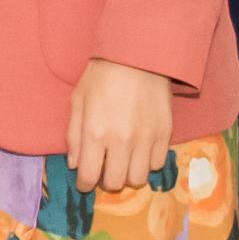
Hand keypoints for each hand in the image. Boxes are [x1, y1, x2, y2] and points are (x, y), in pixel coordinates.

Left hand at [64, 59, 175, 198]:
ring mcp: (146, 138)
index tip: (86, 182)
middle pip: (115, 183)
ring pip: (138, 179)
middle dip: (106, 180)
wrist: (137, 55)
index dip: (85, 185)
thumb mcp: (78, 101)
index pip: (89, 176)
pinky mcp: (165, 133)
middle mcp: (121, 140)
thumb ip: (73, 136)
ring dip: (128, 174)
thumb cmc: (102, 75)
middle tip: (105, 168)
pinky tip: (141, 150)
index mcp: (95, 132)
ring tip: (125, 161)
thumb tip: (74, 164)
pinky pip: (157, 164)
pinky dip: (147, 162)